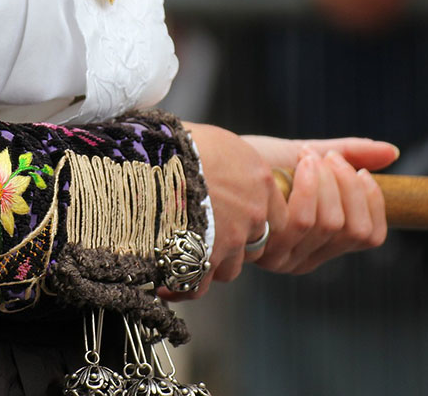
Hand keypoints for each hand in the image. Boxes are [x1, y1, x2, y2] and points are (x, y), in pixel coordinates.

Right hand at [179, 123, 281, 295]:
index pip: (274, 216)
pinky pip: (201, 282)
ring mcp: (233, 237)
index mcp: (261, 180)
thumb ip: (233, 165)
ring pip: (232, 266)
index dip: (251, 221)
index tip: (231, 218)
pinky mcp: (207, 254)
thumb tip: (225, 168)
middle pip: (255, 243)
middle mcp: (254, 211)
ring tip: (183, 253)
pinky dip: (186, 285)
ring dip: (211, 263)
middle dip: (234, 244)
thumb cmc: (177, 142)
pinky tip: (169, 284)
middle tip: (205, 234)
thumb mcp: (217, 142)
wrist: (153, 158)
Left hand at [241, 136, 395, 274]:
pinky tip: (300, 165)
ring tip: (311, 157)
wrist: (212, 159)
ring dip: (329, 183)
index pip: (370, 235)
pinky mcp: (264, 246)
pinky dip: (311, 187)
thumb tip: (393, 152)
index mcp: (320, 242)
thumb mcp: (309, 154)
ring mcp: (283, 255)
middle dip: (347, 187)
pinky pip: (306, 221)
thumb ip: (349, 155)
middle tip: (327, 158)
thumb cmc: (254, 160)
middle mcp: (304, 257)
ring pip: (333, 224)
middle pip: (353, 228)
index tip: (357, 171)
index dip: (373, 202)